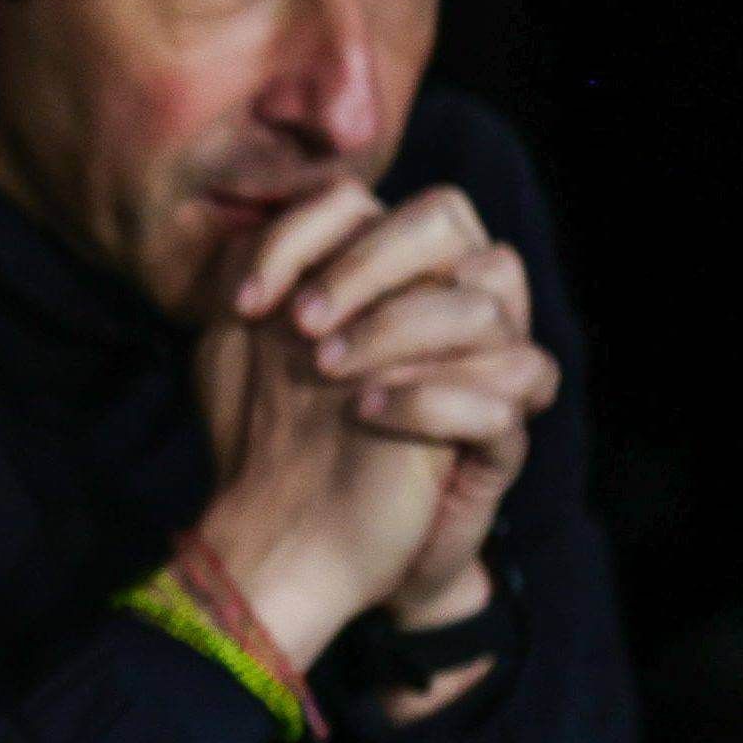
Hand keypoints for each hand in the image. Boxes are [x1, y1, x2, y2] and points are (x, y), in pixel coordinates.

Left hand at [194, 183, 458, 667]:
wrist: (295, 539)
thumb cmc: (272, 429)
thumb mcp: (238, 345)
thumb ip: (246, 274)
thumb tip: (247, 223)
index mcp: (386, 274)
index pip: (371, 203)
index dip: (307, 234)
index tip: (243, 302)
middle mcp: (443, 305)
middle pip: (451, 220)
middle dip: (368, 262)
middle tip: (300, 322)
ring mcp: (482, 370)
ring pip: (487, 307)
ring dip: (395, 328)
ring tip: (325, 371)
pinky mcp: (496, 443)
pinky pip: (504, 398)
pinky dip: (429, 399)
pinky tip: (364, 414)